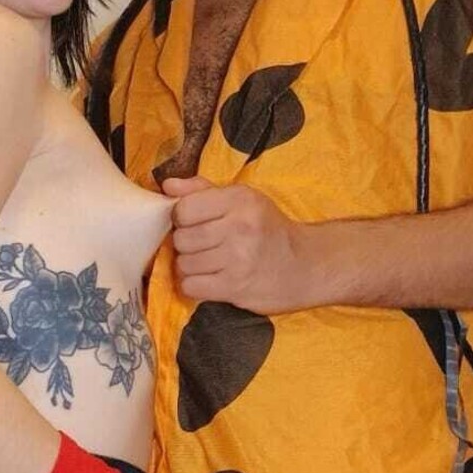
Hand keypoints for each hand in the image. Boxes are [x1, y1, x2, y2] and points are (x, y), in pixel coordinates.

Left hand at [162, 176, 301, 312]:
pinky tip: (209, 280)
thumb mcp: (242, 199)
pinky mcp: (235, 287)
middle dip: (186, 245)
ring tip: (209, 263)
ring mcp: (237, 259)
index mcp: (239, 200)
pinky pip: (191, 287)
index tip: (195, 223)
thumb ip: (202, 190)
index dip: (182, 218)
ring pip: (183, 265)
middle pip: (181, 239)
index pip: (183, 209)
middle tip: (204, 246)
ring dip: (190, 267)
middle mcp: (238, 227)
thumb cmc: (268, 229)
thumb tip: (167, 185)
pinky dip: (195, 286)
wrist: (305, 266)